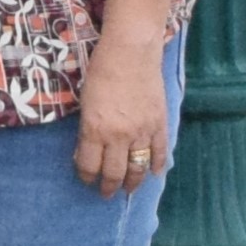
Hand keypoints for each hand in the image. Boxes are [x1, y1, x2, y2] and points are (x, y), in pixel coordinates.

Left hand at [75, 32, 174, 196]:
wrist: (130, 52)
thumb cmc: (101, 70)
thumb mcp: (85, 101)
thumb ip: (87, 128)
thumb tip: (86, 151)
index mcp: (94, 129)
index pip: (89, 165)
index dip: (86, 177)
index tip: (86, 180)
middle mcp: (118, 136)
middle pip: (113, 173)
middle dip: (108, 186)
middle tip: (106, 193)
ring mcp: (141, 132)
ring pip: (138, 168)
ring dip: (133, 183)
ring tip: (128, 189)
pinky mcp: (159, 124)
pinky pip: (160, 152)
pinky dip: (157, 166)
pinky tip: (154, 173)